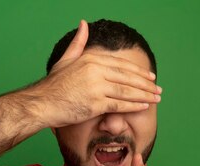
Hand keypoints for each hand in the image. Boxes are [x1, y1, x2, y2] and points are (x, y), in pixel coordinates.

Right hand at [29, 19, 161, 127]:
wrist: (41, 103)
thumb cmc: (52, 85)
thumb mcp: (66, 60)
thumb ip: (78, 43)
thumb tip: (83, 23)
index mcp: (91, 59)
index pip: (121, 65)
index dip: (138, 72)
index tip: (150, 77)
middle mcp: (95, 71)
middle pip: (127, 77)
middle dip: (146, 84)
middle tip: (158, 89)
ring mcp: (96, 87)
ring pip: (127, 91)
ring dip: (144, 95)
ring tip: (156, 98)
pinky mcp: (95, 104)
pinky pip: (120, 104)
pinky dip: (134, 105)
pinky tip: (144, 106)